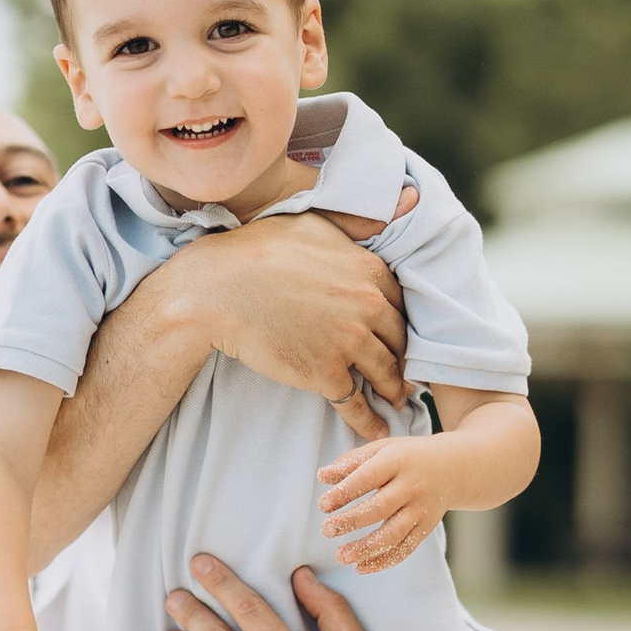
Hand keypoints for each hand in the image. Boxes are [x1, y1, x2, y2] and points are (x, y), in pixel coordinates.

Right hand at [175, 211, 412, 443]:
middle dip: (404, 359)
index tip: (400, 336)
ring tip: (397, 401)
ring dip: (394, 391)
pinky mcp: (326, 374)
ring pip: (385, 374)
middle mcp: (367, 307)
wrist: (218, 290)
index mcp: (369, 270)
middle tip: (407, 373)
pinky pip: (356, 403)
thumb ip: (360, 221)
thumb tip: (412, 199)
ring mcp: (349, 343)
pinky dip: (370, 421)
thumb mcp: (314, 222)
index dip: (401, 322)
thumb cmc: (259, 249)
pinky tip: (378, 431)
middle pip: (399, 341)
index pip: (401, 304)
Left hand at [316, 425, 447, 571]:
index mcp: (398, 461)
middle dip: (352, 522)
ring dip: (366, 548)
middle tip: (326, 530)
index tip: (323, 505)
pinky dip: (383, 561)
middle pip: (380, 508)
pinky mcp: (425, 529)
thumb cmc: (407, 456)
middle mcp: (412, 487)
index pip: (368, 477)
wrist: (454, 467)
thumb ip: (352, 462)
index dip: (345, 492)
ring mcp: (421, 510)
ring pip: (393, 534)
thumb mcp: (382, 449)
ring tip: (341, 556)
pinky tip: (360, 567)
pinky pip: (405, 549)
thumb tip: (322, 476)